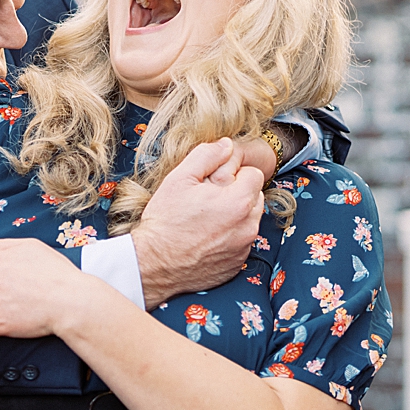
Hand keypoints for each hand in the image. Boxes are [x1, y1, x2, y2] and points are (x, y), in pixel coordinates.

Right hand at [132, 138, 266, 308]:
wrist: (154, 263)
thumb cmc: (165, 221)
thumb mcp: (179, 178)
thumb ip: (207, 155)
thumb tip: (226, 145)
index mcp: (239, 201)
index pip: (254, 174)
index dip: (234, 174)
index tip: (215, 182)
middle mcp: (248, 226)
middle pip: (255, 197)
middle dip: (238, 194)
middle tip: (209, 200)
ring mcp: (244, 247)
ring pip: (249, 220)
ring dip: (235, 216)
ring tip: (207, 219)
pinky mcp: (237, 264)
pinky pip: (241, 242)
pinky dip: (229, 237)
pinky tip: (206, 237)